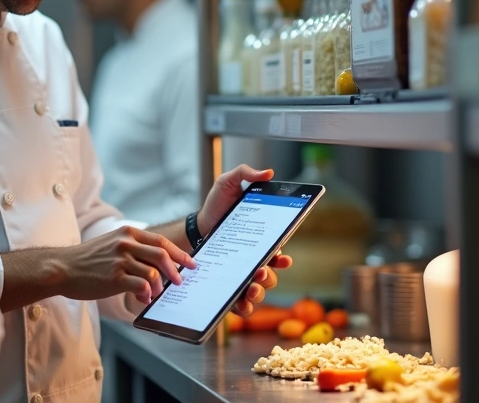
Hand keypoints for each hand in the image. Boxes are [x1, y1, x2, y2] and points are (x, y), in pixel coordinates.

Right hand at [57, 226, 196, 304]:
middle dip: (176, 270)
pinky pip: (141, 286)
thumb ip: (134, 251)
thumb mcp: (112, 245)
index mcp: (128, 233)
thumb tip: (158, 267)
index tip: (191, 263)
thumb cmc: (88, 260)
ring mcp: (120, 260)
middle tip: (180, 282)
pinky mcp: (114, 277)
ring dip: (158, 287)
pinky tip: (142, 299)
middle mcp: (125, 243)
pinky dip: (146, 294)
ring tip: (153, 294)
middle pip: (162, 255)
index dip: (179, 253)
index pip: (161, 241)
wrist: (63, 268)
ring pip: (153, 273)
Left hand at [195, 165, 292, 316]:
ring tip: (250, 288)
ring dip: (259, 293)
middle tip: (260, 271)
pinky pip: (240, 301)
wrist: (196, 226)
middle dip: (269, 277)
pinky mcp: (229, 283)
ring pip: (259, 290)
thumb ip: (246, 173)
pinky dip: (243, 306)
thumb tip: (268, 172)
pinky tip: (240, 304)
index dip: (283, 259)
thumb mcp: (227, 183)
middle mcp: (256, 257)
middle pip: (271, 275)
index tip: (282, 258)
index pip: (279, 251)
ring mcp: (243, 272)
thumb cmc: (216, 205)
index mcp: (262, 238)